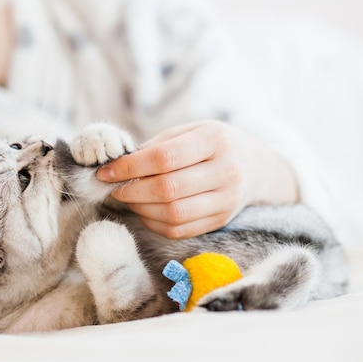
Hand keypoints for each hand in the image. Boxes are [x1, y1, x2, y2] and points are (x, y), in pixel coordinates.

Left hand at [96, 121, 298, 238]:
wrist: (255, 167)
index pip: (165, 157)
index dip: (130, 167)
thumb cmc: (212, 145)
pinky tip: (146, 211)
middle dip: (132, 190)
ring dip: (141, 209)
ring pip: (173, 214)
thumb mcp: (189, 131)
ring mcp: (226, 200)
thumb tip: (117, 165)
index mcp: (215, 140)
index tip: (107, 172)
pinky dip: (154, 223)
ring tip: (130, 198)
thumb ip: (156, 145)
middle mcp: (226, 171)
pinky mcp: (220, 221)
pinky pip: (179, 230)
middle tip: (115, 187)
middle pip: (168, 189)